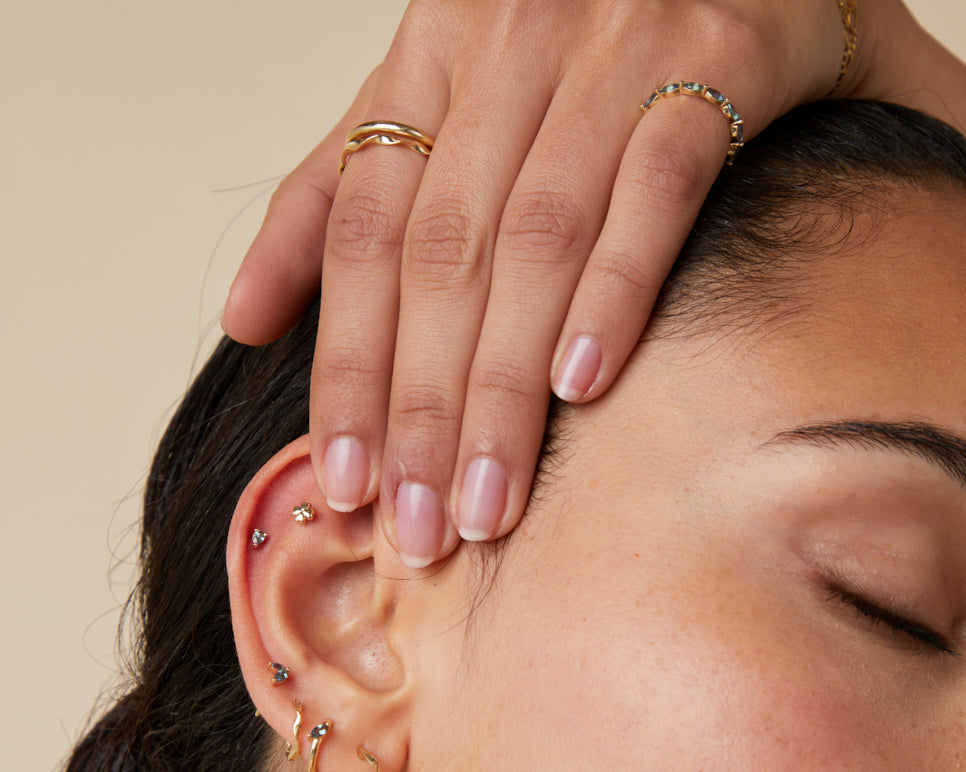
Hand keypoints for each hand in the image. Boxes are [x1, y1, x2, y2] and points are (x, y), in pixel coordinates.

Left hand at [223, 0, 865, 565]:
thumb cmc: (585, 43)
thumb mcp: (435, 101)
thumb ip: (335, 196)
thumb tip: (243, 317)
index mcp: (430, 54)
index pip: (364, 236)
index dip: (347, 370)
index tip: (344, 486)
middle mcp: (509, 42)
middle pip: (443, 256)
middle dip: (423, 407)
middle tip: (419, 528)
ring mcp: (616, 43)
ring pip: (536, 239)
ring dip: (503, 386)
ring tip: (489, 501)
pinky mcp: (721, 51)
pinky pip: (659, 185)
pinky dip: (616, 287)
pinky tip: (584, 384)